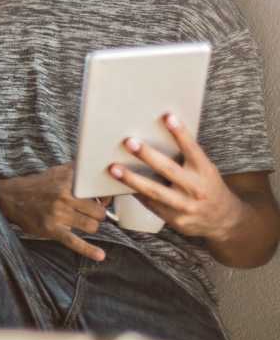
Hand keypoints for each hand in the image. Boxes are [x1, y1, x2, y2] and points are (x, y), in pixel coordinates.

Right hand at [0, 164, 107, 261]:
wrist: (11, 197)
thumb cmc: (38, 185)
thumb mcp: (56, 172)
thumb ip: (77, 173)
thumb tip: (100, 178)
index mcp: (67, 180)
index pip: (97, 190)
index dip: (105, 197)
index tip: (105, 199)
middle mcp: (63, 195)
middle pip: (98, 211)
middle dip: (100, 214)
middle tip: (94, 213)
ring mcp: (58, 213)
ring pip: (91, 225)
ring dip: (92, 226)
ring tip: (85, 223)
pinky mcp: (52, 229)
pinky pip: (75, 242)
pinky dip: (89, 250)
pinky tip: (100, 256)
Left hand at [109, 113, 242, 242]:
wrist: (225, 221)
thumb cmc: (208, 186)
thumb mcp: (205, 169)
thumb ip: (187, 156)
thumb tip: (159, 132)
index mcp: (205, 171)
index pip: (193, 149)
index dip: (181, 133)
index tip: (168, 117)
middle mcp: (196, 189)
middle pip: (169, 170)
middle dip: (147, 155)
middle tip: (129, 142)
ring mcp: (185, 206)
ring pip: (155, 191)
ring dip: (132, 179)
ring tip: (114, 168)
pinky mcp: (175, 220)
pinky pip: (151, 204)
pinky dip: (136, 193)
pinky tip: (121, 185)